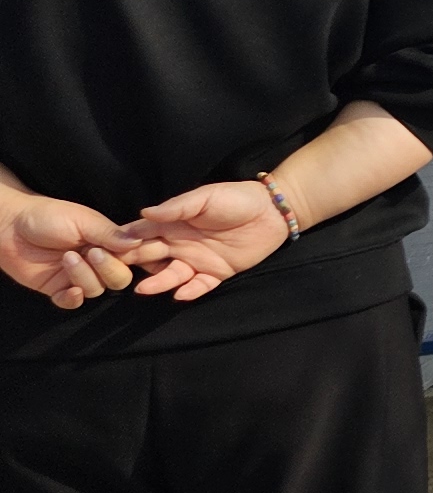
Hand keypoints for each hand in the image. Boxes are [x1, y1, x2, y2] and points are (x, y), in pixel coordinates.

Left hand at [4, 194, 135, 306]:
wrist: (11, 225)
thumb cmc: (49, 216)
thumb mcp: (83, 220)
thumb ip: (110, 234)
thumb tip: (139, 242)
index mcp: (109, 243)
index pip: (134, 256)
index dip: (138, 258)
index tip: (132, 253)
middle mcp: (98, 262)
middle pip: (120, 279)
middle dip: (110, 269)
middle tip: (93, 253)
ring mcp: (78, 276)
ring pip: (97, 290)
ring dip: (84, 276)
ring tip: (67, 257)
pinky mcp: (57, 289)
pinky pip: (73, 303)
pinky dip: (73, 299)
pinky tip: (69, 289)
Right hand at [112, 180, 290, 301]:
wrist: (273, 211)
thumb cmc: (236, 198)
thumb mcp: (205, 198)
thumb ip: (176, 207)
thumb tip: (143, 213)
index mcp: (172, 225)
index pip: (141, 235)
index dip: (122, 242)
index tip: (100, 251)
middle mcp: (179, 244)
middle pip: (149, 257)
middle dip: (131, 265)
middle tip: (112, 274)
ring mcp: (197, 260)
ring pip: (171, 275)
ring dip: (157, 283)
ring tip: (143, 289)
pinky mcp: (217, 272)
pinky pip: (199, 285)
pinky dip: (189, 291)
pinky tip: (180, 294)